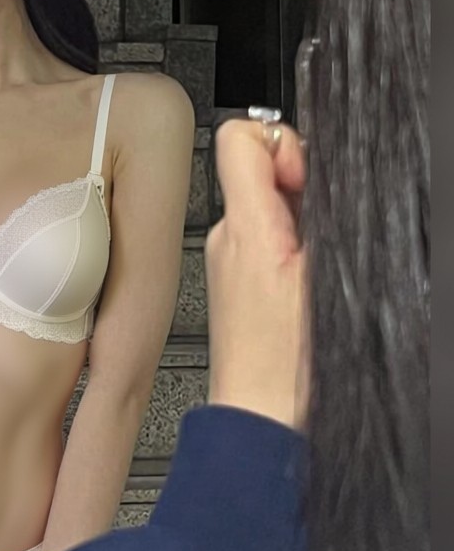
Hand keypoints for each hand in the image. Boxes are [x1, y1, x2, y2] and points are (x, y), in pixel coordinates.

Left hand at [205, 119, 309, 429]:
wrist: (263, 414)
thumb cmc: (289, 362)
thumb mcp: (324, 274)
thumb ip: (320, 212)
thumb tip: (315, 167)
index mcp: (243, 225)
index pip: (240, 136)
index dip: (283, 141)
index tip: (306, 173)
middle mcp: (225, 235)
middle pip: (261, 168)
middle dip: (301, 184)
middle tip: (319, 228)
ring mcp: (229, 257)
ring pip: (268, 205)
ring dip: (300, 219)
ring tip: (313, 262)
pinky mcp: (237, 279)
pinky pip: (266, 238)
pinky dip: (291, 246)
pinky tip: (305, 281)